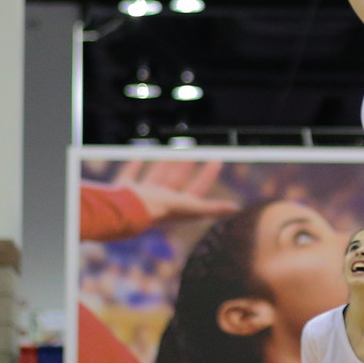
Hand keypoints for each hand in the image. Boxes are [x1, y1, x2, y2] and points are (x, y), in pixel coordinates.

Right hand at [113, 160, 236, 224]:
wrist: (129, 211)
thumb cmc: (161, 210)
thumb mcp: (192, 208)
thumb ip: (213, 208)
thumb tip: (238, 208)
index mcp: (176, 206)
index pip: (197, 190)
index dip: (208, 176)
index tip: (216, 161)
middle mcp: (160, 201)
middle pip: (177, 181)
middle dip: (186, 167)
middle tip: (194, 152)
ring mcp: (142, 196)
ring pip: (157, 176)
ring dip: (165, 164)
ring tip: (172, 151)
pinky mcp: (125, 189)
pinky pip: (131, 174)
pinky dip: (135, 166)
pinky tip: (139, 156)